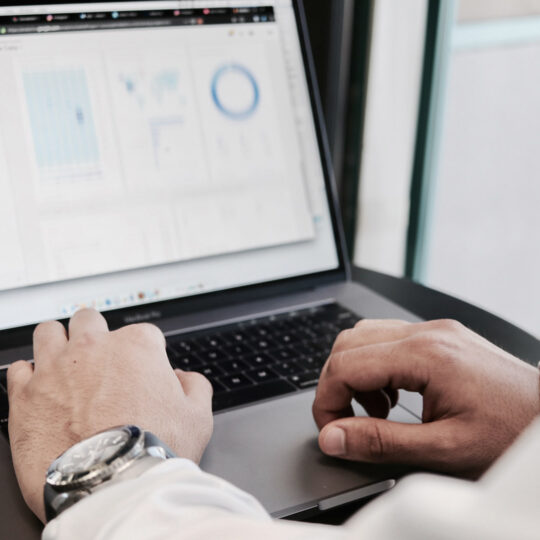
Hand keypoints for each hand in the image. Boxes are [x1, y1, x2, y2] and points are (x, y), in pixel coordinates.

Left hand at [7, 309, 212, 522]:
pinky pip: (19, 369)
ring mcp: (56, 368)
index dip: (144, 354)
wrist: (111, 484)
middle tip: (100, 361)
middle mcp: (94, 347)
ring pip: (49, 331)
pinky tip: (41, 390)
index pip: (142, 333)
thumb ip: (194, 385)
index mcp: (137, 345)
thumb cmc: (155, 449)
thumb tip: (183, 378)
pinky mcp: (26, 395)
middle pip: (90, 320)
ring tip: (64, 363)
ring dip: (58, 342)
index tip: (142, 374)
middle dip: (96, 336)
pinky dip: (29, 376)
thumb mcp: (197, 416)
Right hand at [312, 319, 539, 477]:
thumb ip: (380, 442)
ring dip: (355, 374)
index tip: (332, 431)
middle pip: (348, 343)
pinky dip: (376, 368)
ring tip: (376, 411)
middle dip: (335, 385)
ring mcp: (434, 331)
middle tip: (347, 423)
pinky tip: (393, 396)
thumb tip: (333, 437)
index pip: (345, 364)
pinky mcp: (440, 337)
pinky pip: (388, 340)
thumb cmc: (512, 434)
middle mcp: (426, 333)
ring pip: (364, 336)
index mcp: (425, 355)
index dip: (327, 400)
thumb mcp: (444, 450)